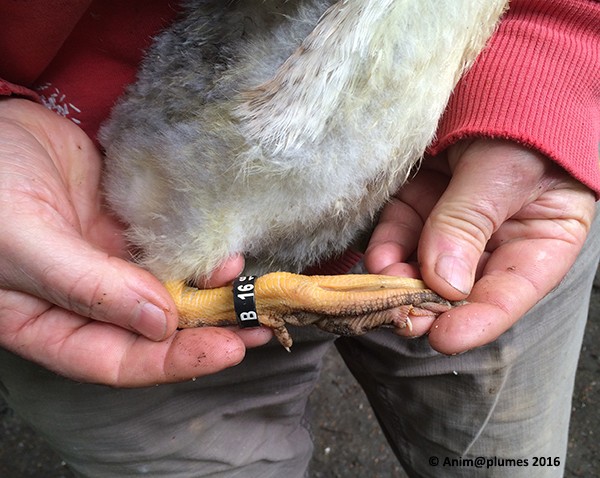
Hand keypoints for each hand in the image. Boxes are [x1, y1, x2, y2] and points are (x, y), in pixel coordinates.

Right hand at [0, 99, 270, 385]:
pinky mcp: (126, 226)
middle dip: (205, 332)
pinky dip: (197, 252)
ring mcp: (108, 261)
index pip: (115, 360)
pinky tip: (224, 252)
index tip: (228, 350)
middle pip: (151, 330)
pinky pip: (169, 245)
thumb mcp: (24, 242)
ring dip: (209, 292)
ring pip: (167, 289)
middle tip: (258, 326)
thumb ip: (88, 287)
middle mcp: (84, 299)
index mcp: (47, 322)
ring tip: (246, 287)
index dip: (172, 362)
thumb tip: (160, 324)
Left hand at [365, 139, 594, 353]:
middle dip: (428, 304)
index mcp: (538, 237)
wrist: (493, 70)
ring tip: (382, 281)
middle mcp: (494, 238)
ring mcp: (452, 222)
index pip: (511, 291)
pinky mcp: (419, 203)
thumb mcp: (503, 169)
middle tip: (401, 316)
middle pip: (460, 285)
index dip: (479, 319)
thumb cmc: (519, 116)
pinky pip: (399, 234)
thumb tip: (444, 285)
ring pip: (422, 264)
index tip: (443, 337)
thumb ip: (470, 222)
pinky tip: (375, 256)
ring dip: (398, 278)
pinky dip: (384, 248)